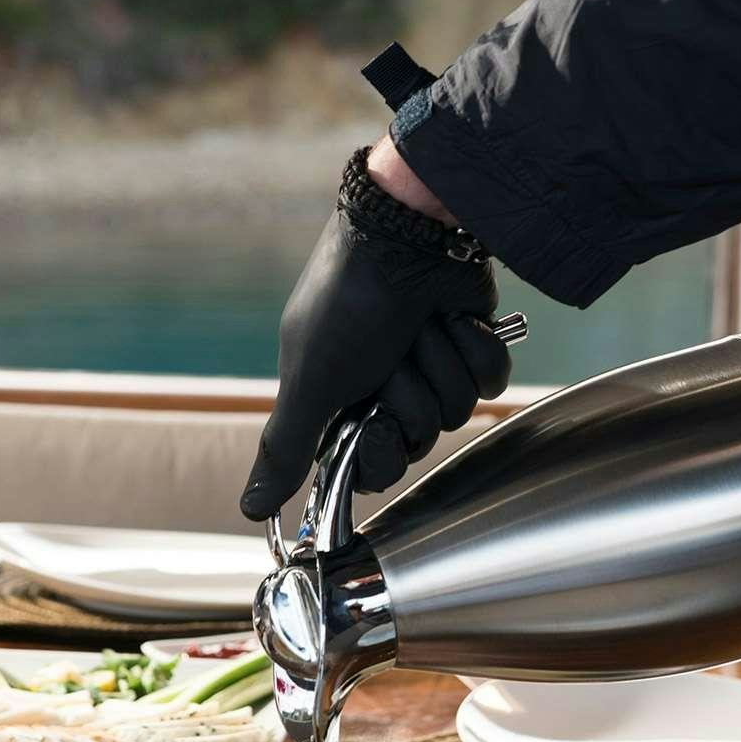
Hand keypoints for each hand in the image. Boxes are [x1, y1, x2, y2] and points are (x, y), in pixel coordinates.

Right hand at [240, 146, 511, 520]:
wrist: (406, 232)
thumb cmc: (347, 302)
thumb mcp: (309, 380)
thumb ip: (285, 448)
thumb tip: (250, 509)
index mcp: (341, 398)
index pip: (372, 465)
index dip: (379, 450)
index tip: (371, 419)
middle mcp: (385, 385)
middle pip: (419, 439)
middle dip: (410, 398)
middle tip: (392, 359)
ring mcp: (431, 363)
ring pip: (457, 409)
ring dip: (439, 365)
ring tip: (419, 326)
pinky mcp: (472, 342)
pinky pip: (490, 380)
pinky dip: (473, 348)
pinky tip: (452, 318)